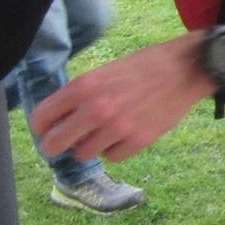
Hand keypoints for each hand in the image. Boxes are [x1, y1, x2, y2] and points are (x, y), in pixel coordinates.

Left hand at [32, 32, 215, 163]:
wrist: (184, 69)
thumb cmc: (143, 67)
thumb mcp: (104, 73)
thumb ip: (80, 95)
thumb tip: (58, 120)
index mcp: (84, 87)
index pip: (42, 117)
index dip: (40, 127)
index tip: (44, 131)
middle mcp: (96, 110)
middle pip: (55, 144)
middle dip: (54, 147)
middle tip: (60, 146)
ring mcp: (117, 128)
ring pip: (84, 154)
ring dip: (89, 147)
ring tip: (102, 134)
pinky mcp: (138, 141)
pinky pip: (111, 157)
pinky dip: (114, 149)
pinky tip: (124, 135)